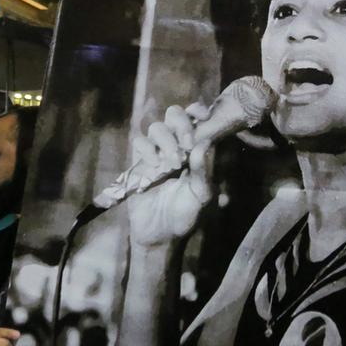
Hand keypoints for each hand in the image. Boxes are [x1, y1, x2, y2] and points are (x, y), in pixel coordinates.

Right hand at [127, 103, 215, 245]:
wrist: (161, 234)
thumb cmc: (187, 215)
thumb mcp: (201, 195)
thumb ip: (204, 170)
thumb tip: (205, 143)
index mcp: (197, 149)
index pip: (198, 118)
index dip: (199, 111)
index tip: (202, 118)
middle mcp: (177, 145)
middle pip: (175, 114)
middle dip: (181, 125)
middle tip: (186, 145)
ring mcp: (157, 152)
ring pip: (157, 127)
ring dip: (166, 141)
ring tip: (172, 164)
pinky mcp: (140, 162)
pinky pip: (140, 142)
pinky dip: (147, 149)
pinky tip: (155, 166)